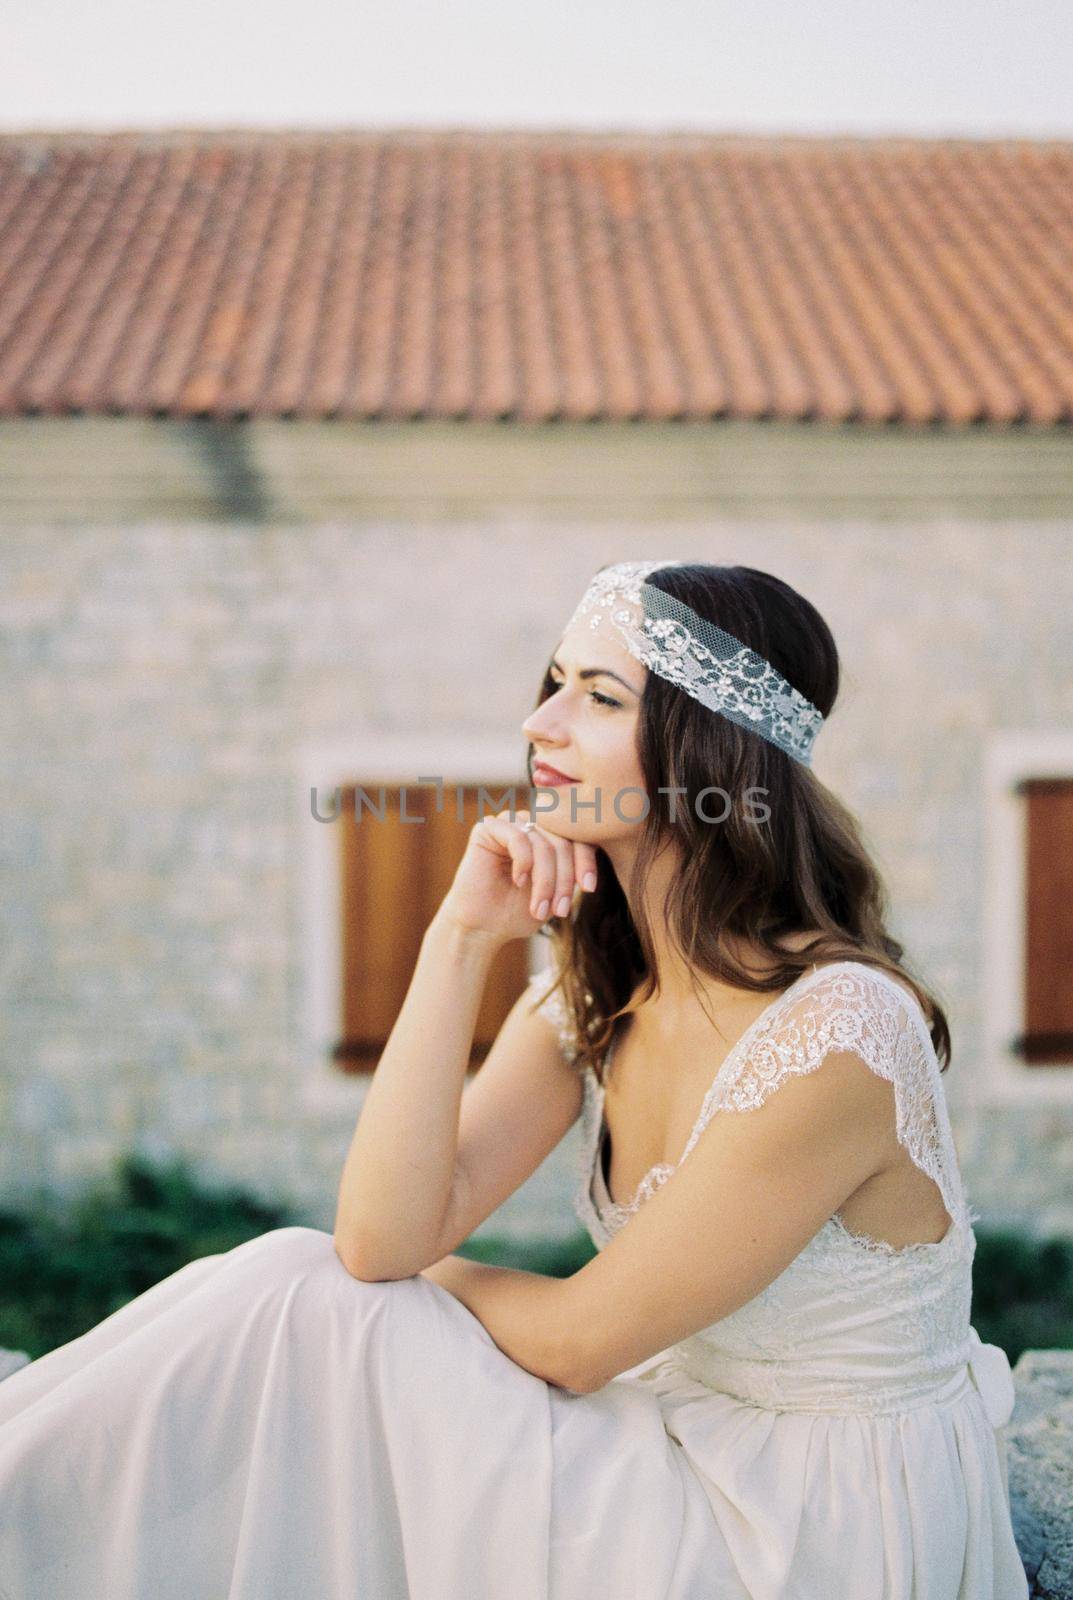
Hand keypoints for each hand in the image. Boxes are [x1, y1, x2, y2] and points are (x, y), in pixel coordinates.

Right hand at [436, 808, 599, 946]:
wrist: (482, 929)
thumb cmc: (518, 912)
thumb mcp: (557, 892)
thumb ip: (574, 871)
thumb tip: (602, 852)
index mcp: (548, 835)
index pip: (578, 837)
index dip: (586, 862)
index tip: (588, 889)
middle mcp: (530, 823)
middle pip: (562, 841)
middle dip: (564, 879)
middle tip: (560, 910)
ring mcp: (510, 823)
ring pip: (543, 843)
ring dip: (546, 880)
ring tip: (540, 908)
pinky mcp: (488, 828)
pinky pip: (518, 837)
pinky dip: (524, 863)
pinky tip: (519, 882)